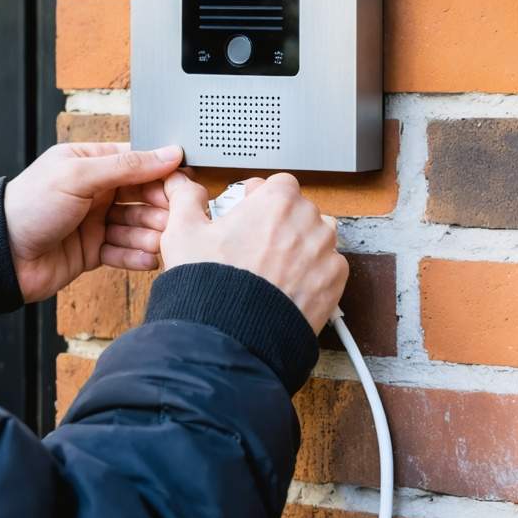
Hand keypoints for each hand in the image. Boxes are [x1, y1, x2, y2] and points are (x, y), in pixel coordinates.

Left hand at [3, 142, 182, 303]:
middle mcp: (94, 191)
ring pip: (135, 226)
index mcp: (89, 162)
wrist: (1, 255)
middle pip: (141, 196)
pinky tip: (148, 259)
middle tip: (173, 219)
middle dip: (157, 209)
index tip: (183, 184)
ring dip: (149, 234)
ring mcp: (94, 222)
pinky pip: (123, 252)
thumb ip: (126, 166)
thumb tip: (168, 153)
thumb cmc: (28, 206)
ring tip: (158, 242)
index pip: (137, 163)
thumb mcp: (78, 175)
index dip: (161, 174)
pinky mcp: (92, 251)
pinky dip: (136, 256)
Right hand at [160, 171, 348, 333]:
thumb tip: (183, 187)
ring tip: (271, 265)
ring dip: (300, 244)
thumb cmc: (211, 281)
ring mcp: (324, 253)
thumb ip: (186, 199)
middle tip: (254, 242)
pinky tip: (286, 284)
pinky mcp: (334, 283)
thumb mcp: (183, 232)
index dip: (260, 196)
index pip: (278, 183)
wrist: (233, 334)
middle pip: (299, 209)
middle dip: (279, 221)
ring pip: (317, 237)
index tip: (248, 210)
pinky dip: (312, 273)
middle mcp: (307, 222)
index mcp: (277, 201)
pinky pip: (328, 267)